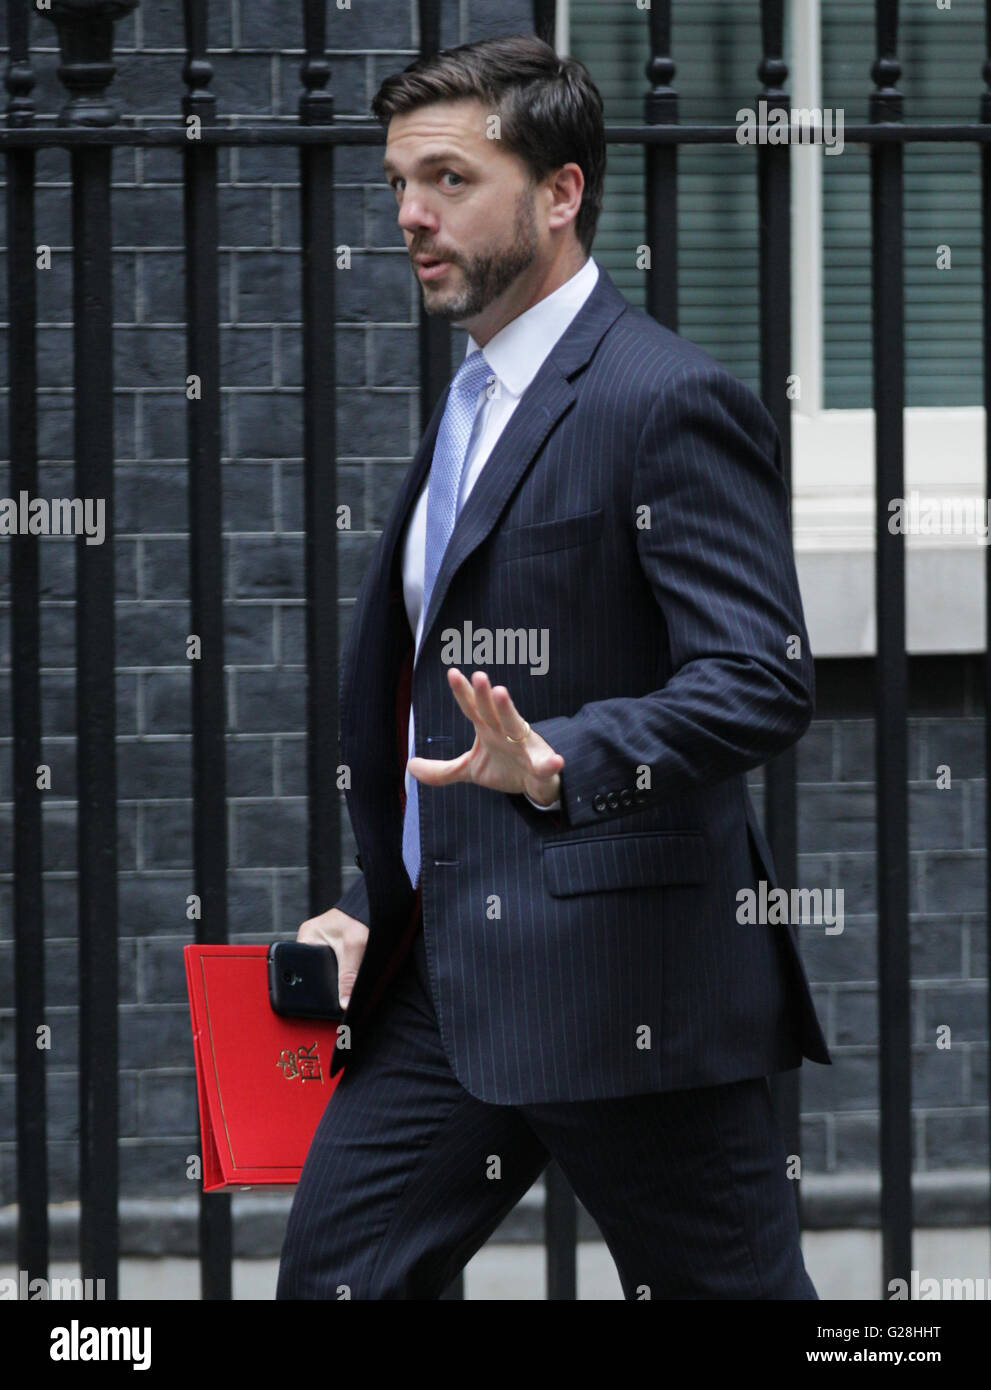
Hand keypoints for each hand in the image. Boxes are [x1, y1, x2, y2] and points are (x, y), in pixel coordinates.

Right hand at [296, 907, 368, 1009]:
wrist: (375, 906)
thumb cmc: (360, 917)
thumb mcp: (353, 948)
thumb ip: (348, 976)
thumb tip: (344, 1003)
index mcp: (307, 937)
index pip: (301, 966)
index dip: (312, 983)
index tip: (324, 996)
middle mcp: (310, 941)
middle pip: (312, 971)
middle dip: (325, 982)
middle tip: (339, 988)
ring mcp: (321, 945)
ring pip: (323, 971)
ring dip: (334, 977)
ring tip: (345, 979)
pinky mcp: (332, 949)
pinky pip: (333, 967)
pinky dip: (340, 972)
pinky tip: (348, 974)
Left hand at [406, 668, 563, 805]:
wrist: (536, 786)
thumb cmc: (505, 769)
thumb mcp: (470, 770)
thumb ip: (442, 770)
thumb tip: (410, 766)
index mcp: (489, 730)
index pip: (473, 708)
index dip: (463, 692)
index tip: (452, 673)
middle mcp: (506, 733)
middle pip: (493, 712)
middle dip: (485, 695)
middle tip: (477, 676)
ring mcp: (525, 748)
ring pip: (517, 727)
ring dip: (509, 711)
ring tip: (502, 693)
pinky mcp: (542, 767)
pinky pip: (546, 765)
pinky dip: (551, 763)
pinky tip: (554, 761)